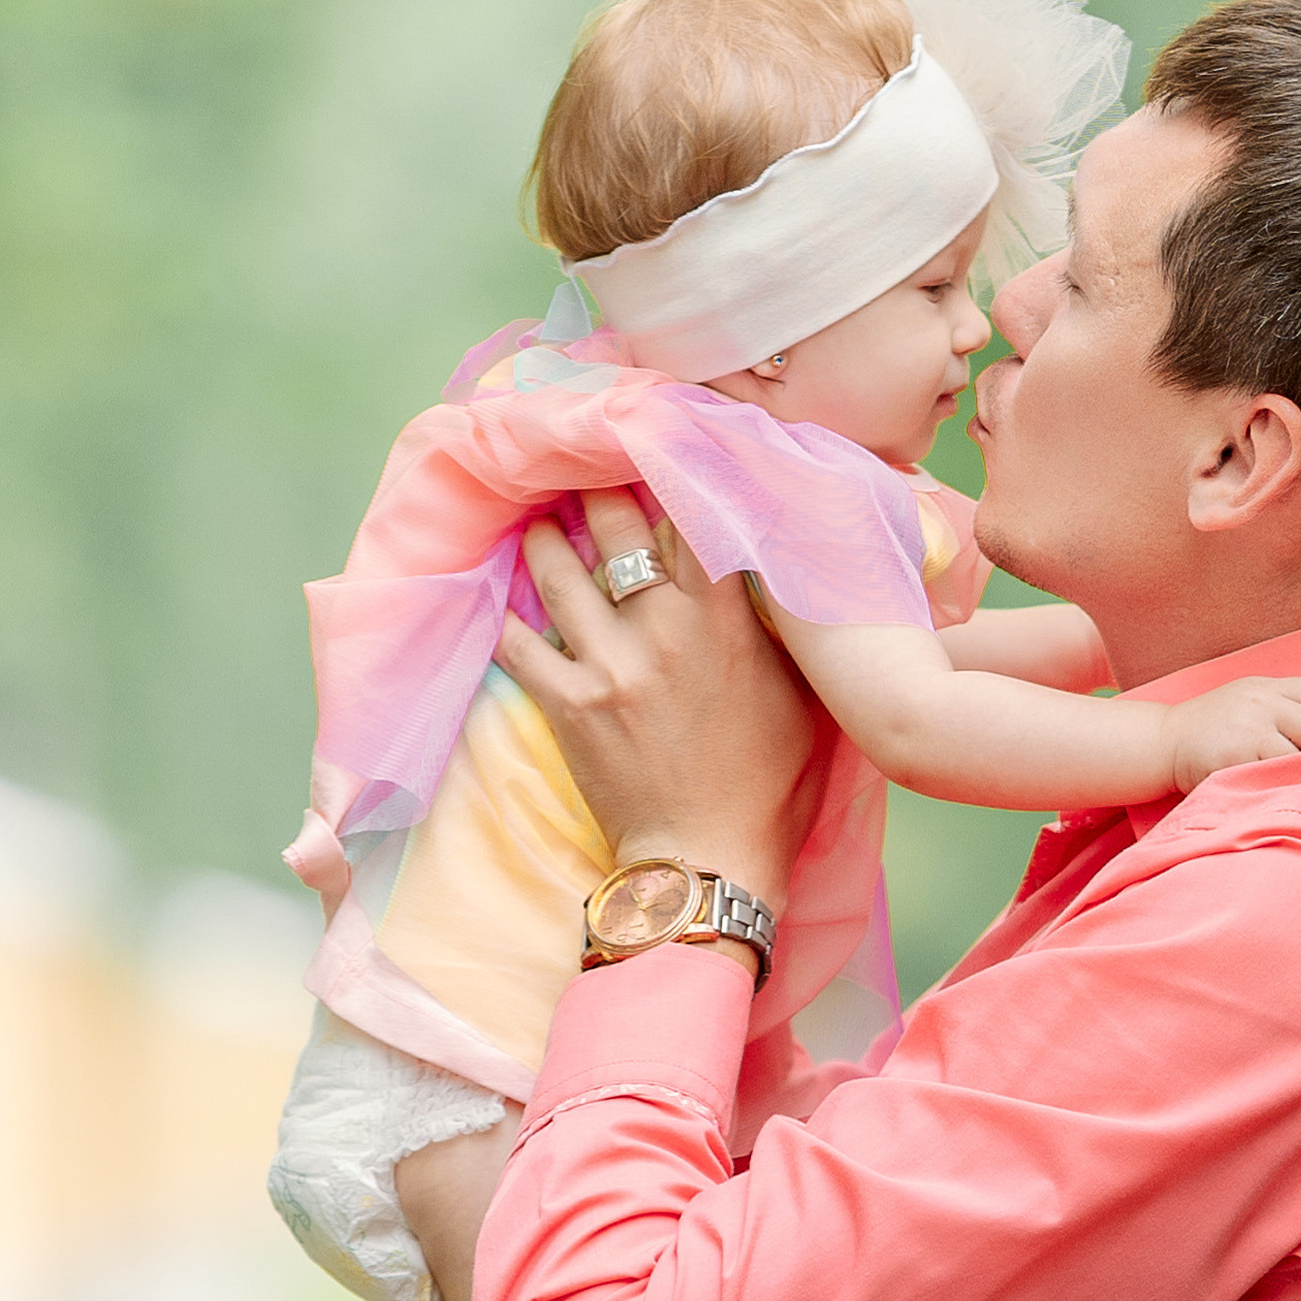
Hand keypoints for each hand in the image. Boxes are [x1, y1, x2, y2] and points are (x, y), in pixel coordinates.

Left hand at [493, 490, 820, 911]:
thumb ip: (779, 626)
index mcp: (723, 624)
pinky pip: (523, 645)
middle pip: (621, 531)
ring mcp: (608, 667)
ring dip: (547, 539)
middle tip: (584, 462)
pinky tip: (502, 596)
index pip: (693, 519)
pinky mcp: (568, 707)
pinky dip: (510, 617)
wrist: (708, 861)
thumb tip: (773, 572)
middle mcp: (661, 633)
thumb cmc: (770, 785)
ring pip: (562, 576)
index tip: (658, 439)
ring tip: (539, 518)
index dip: (673, 470)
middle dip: (600, 488)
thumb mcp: (799, 694)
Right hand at [1166, 675, 1300, 788]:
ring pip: (1298, 752)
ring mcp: (1249, 728)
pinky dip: (1283, 783)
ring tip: (1296, 783)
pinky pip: (1276, 772)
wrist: (1162, 741)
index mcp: (1263, 686)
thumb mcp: (1242, 700)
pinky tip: (1279, 790)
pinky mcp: (1239, 755)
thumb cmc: (1206, 728)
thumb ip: (1277, 706)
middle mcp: (1259, 701)